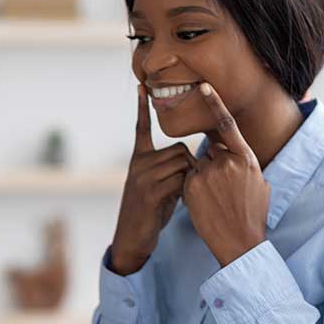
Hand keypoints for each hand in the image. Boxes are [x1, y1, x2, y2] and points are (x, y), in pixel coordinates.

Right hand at [110, 84, 195, 274]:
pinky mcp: (150, 192)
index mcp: (138, 159)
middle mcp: (138, 164)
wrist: (132, 237)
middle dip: (190, 165)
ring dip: (191, 178)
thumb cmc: (149, 212)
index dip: (141, 108)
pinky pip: (181, 179)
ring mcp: (142, 177)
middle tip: (187, 186)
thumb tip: (190, 158)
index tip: (141, 86)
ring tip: (180, 196)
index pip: (141, 128)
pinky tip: (178, 201)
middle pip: (179, 149)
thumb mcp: (157, 186)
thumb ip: (169, 169)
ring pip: (182, 162)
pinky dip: (187, 189)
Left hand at [183, 84, 269, 266]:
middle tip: (223, 191)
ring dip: (202, 179)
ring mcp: (208, 173)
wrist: (239, 241)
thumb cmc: (252, 214)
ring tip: (215, 200)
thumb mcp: (259, 183)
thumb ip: (244, 164)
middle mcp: (227, 161)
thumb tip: (235, 154)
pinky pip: (187, 179)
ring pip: (197, 167)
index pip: (228, 125)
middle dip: (212, 167)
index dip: (215, 104)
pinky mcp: (192, 186)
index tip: (204, 87)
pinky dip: (192, 189)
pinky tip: (205, 204)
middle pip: (210, 152)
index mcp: (246, 158)